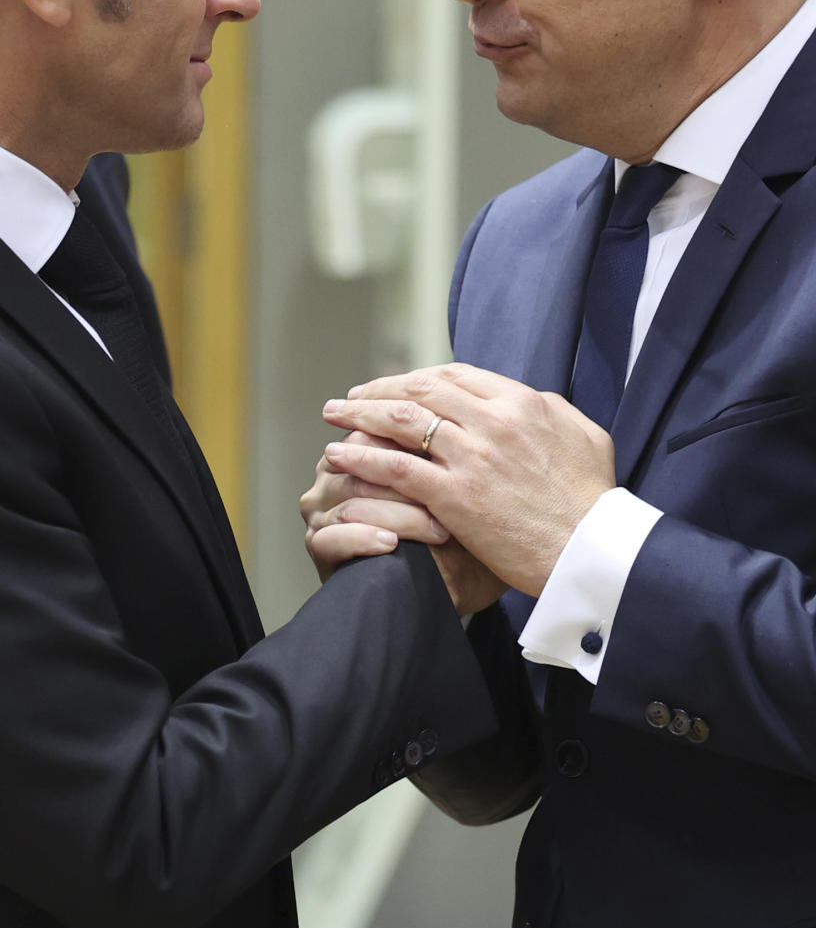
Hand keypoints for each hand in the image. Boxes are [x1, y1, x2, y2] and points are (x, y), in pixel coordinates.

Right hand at [300, 429, 505, 615]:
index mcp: (359, 446)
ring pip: (352, 501)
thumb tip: (468, 415)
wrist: (440, 584)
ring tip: (438, 530)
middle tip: (450, 493)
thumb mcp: (452, 487)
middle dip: (407, 479)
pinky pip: (333, 538)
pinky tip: (392, 543)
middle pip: (360, 460)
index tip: (457, 455)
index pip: (377, 430)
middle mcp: (334, 473)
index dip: (415, 442)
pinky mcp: (319, 546)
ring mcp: (323, 509)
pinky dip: (364, 539)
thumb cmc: (451, 531)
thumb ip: (444, 452)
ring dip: (397, 514)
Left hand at [320, 363, 615, 596]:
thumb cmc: (593, 500)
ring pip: (401, 422)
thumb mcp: (586, 437)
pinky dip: (364, 459)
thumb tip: (531, 401)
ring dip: (360, 415)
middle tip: (353, 396)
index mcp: (522, 403)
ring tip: (334, 414)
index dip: (418, 377)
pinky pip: (397, 470)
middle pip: (420, 391)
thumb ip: (553, 411)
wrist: (592, 551)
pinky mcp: (454, 496)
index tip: (397, 384)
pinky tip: (340, 457)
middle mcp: (492, 421)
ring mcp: (470, 458)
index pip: (456, 376)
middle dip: (379, 389)